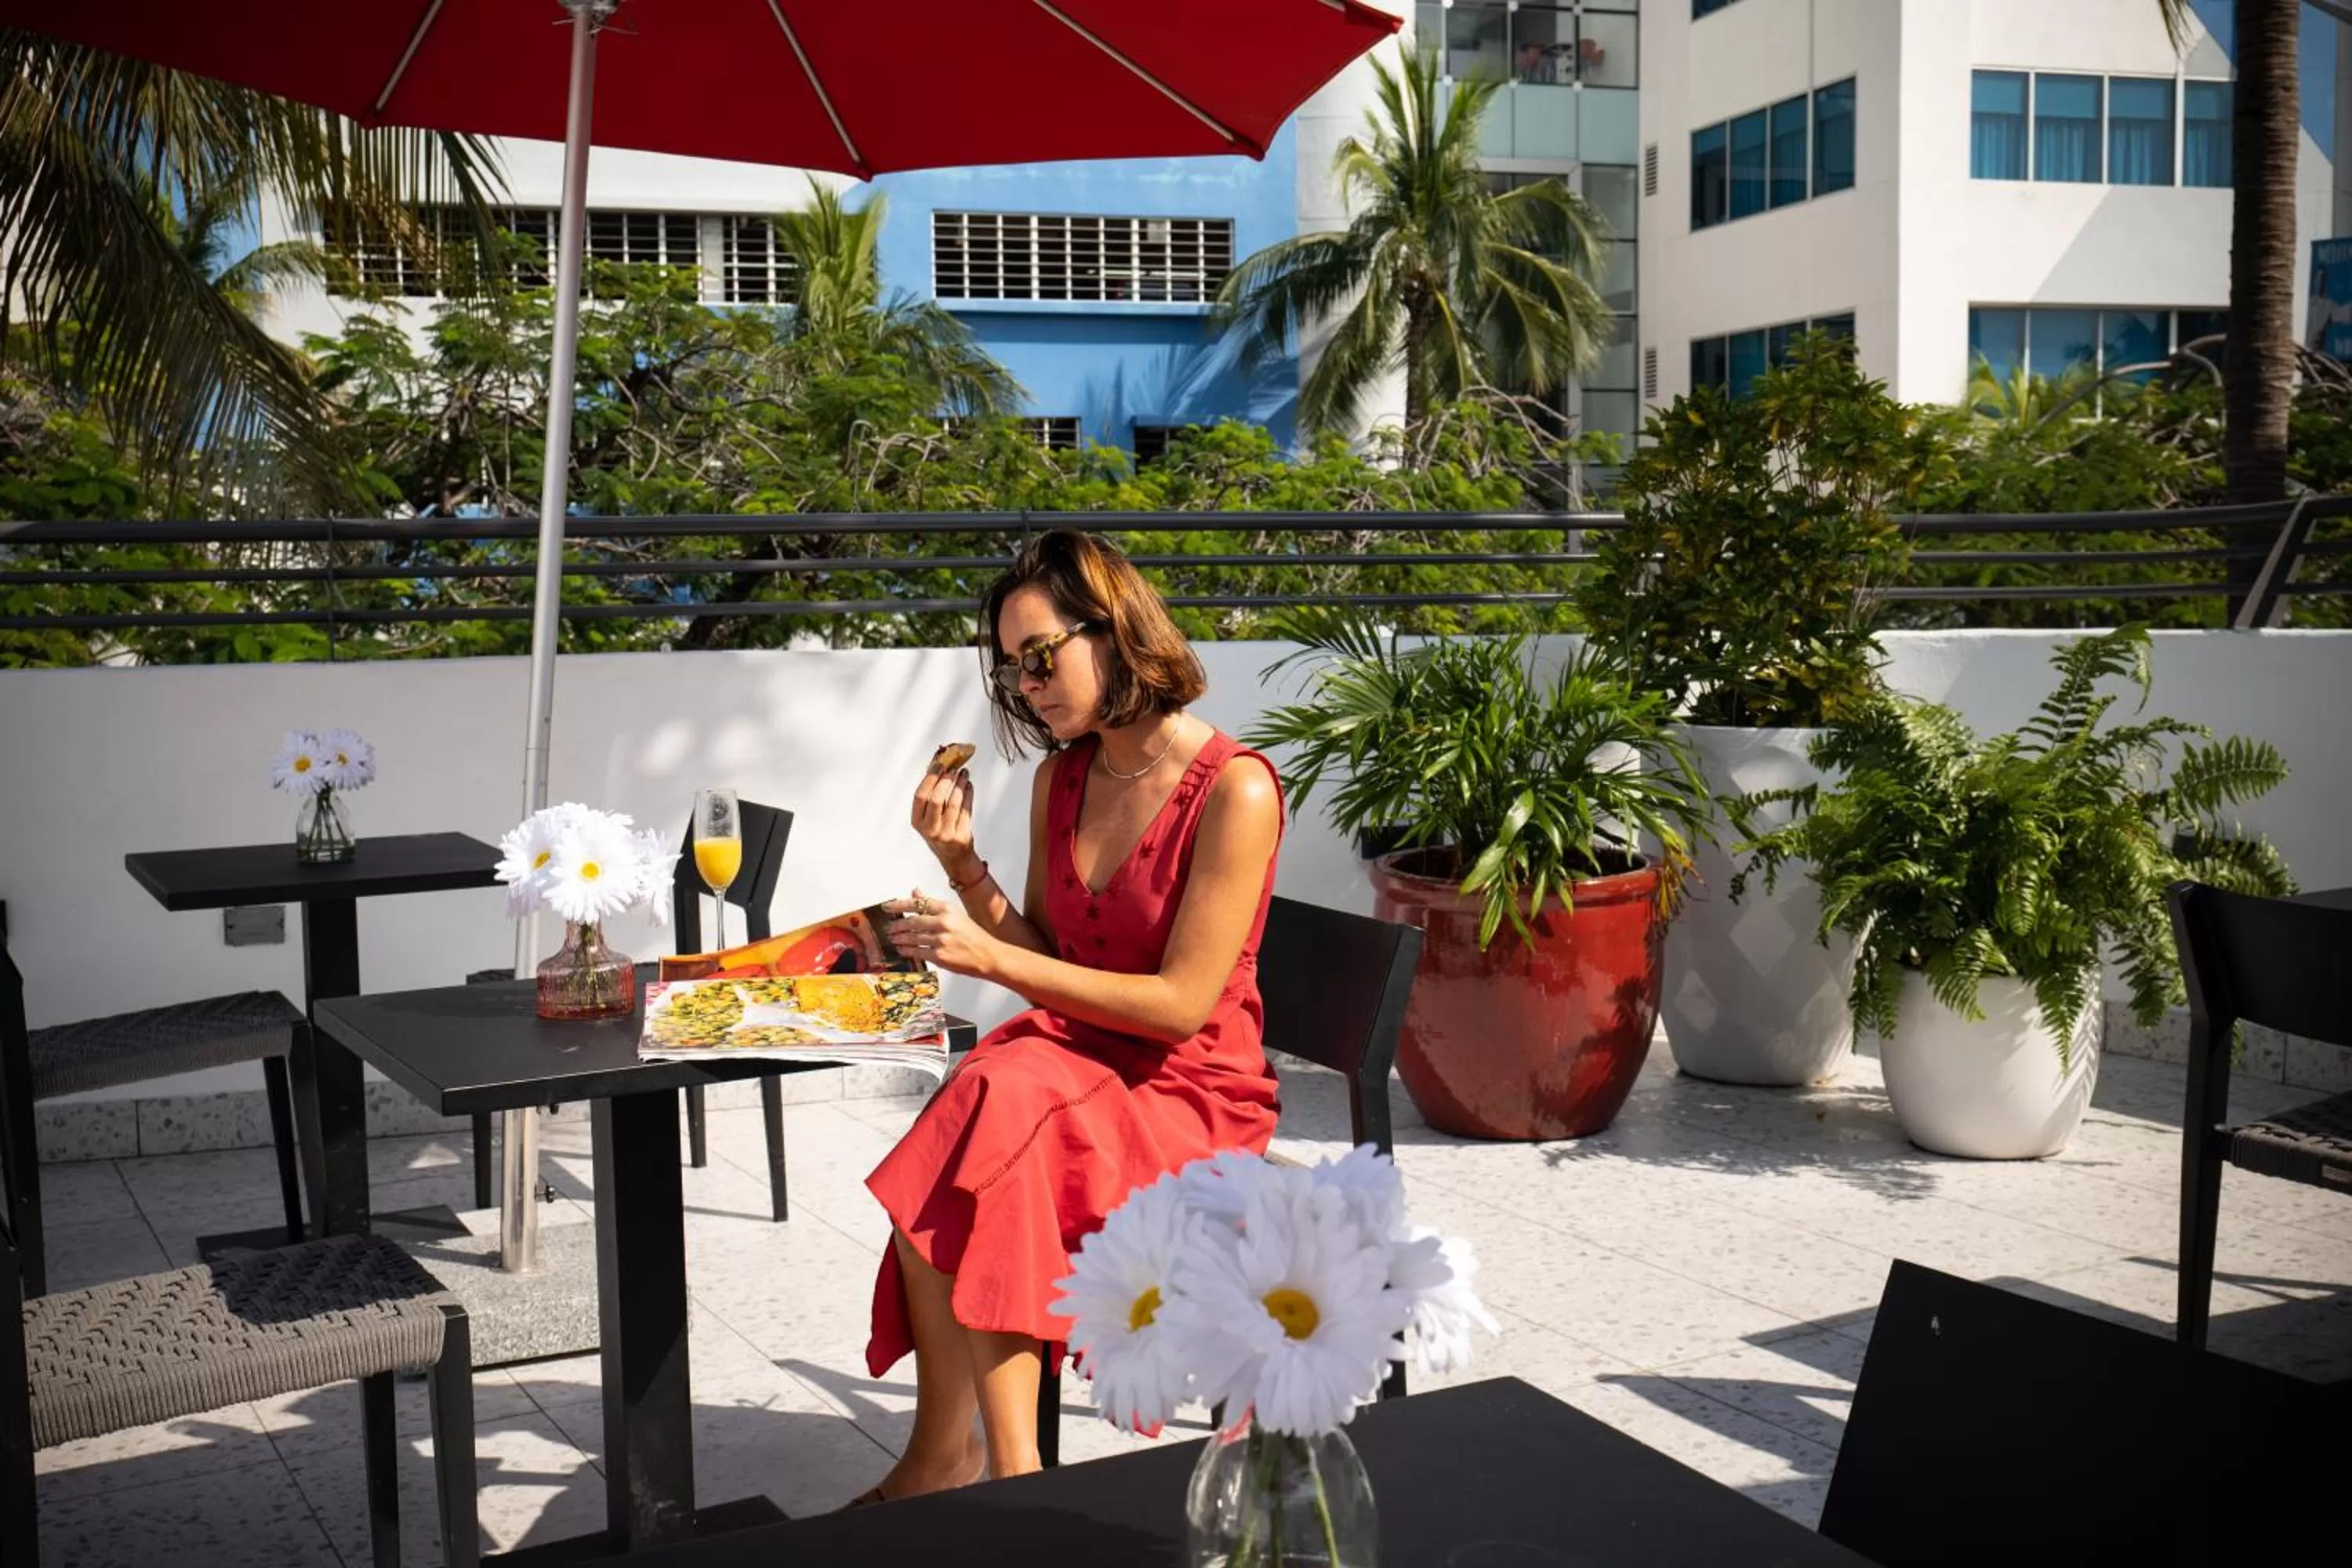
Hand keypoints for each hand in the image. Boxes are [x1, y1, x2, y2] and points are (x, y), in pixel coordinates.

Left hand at [884, 889, 997, 979]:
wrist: (988, 955)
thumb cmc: (974, 935)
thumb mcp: (955, 914)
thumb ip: (933, 904)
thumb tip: (915, 892)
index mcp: (948, 909)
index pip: (918, 903)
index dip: (899, 905)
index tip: (888, 906)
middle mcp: (944, 922)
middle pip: (912, 921)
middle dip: (897, 925)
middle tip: (888, 927)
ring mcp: (941, 940)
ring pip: (912, 937)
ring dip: (899, 938)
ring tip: (892, 938)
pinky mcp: (940, 956)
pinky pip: (917, 952)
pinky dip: (907, 950)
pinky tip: (902, 949)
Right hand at [912, 765, 977, 880]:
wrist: (954, 857)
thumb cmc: (940, 831)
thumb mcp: (929, 817)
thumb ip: (931, 795)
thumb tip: (939, 765)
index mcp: (918, 821)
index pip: (920, 796)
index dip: (930, 778)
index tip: (939, 764)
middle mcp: (930, 829)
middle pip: (936, 799)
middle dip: (946, 780)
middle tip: (954, 768)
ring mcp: (946, 834)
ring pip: (954, 803)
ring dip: (960, 784)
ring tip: (964, 774)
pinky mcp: (961, 835)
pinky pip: (966, 809)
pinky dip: (968, 794)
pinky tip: (968, 785)